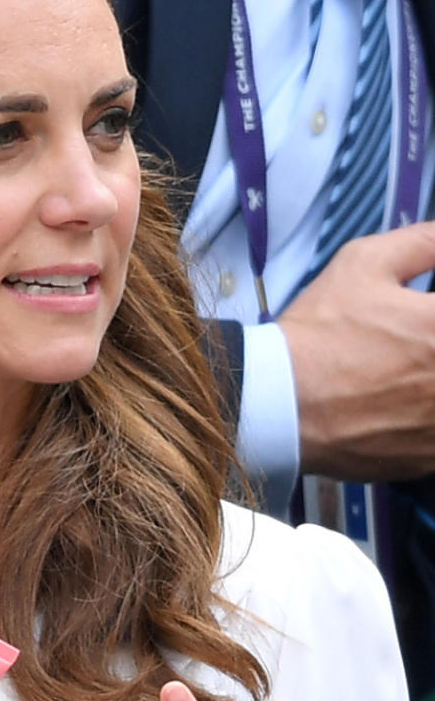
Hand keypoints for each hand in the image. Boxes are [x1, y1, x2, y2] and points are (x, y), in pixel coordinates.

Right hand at [278, 222, 434, 481]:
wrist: (280, 403)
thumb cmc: (320, 332)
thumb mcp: (363, 264)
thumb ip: (423, 242)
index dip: (432, 316)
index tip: (423, 314)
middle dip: (429, 345)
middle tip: (412, 345)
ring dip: (427, 382)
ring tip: (402, 376)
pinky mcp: (429, 458)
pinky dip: (424, 420)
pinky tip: (402, 408)